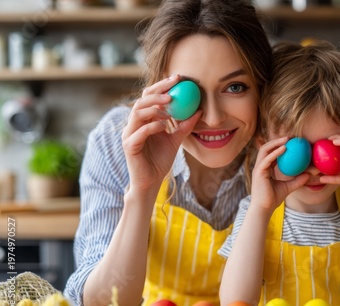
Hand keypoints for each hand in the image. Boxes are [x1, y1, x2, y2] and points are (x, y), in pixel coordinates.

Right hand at [122, 75, 201, 194]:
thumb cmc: (160, 160)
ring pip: (137, 113)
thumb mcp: (175, 140)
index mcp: (143, 120)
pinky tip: (163, 126)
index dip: (162, 86)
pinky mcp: (129, 146)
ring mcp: (129, 134)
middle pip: (142, 101)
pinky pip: (138, 132)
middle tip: (173, 88)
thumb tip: (199, 111)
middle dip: (158, 92)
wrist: (151, 181)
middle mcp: (133, 124)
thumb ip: (184, 126)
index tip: (178, 78)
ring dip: (154, 108)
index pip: (150, 97)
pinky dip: (151, 127)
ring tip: (169, 109)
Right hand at [250, 137, 308, 212]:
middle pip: (266, 148)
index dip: (279, 146)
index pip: (271, 153)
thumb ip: (297, 180)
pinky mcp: (259, 172)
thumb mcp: (288, 187)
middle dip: (277, 141)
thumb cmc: (273, 199)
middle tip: (290, 137)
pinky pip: (267, 159)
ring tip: (287, 139)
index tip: (291, 142)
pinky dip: (275, 152)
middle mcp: (260, 167)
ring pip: (265, 150)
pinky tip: (284, 148)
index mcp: (265, 169)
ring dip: (275, 143)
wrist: (264, 209)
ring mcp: (258, 169)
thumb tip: (309, 174)